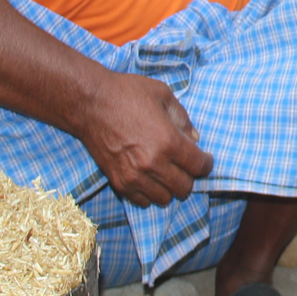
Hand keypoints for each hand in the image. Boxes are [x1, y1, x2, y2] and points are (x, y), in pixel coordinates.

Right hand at [77, 71, 213, 207]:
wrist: (90, 103)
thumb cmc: (127, 93)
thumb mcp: (163, 95)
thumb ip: (182, 118)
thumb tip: (195, 138)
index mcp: (168, 141)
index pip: (199, 166)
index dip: (206, 164)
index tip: (205, 159)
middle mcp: (153, 164)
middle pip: (184, 187)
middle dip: (190, 176)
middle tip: (185, 165)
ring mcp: (134, 176)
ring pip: (164, 198)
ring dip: (169, 187)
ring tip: (166, 172)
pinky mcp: (118, 182)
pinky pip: (142, 201)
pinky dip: (149, 193)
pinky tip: (149, 178)